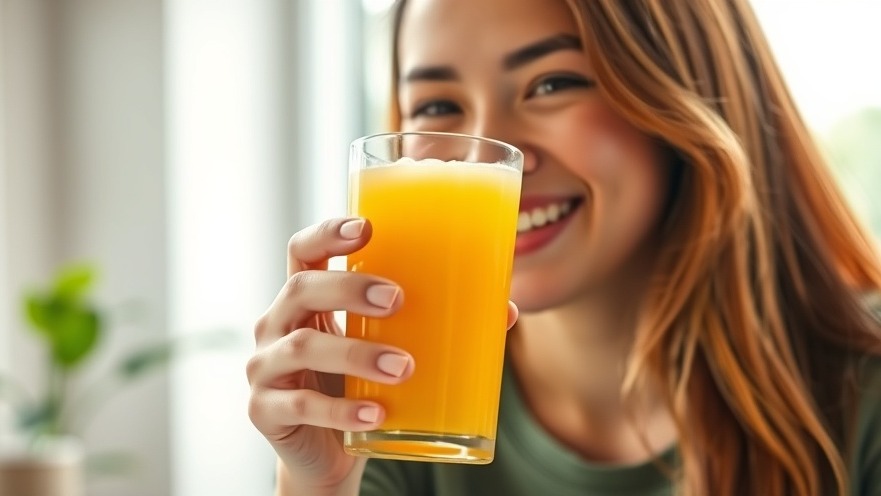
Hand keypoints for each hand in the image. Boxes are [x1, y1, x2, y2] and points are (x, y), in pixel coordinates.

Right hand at [246, 217, 518, 491]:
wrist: (327, 454)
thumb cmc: (358, 385)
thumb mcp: (386, 347)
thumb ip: (432, 324)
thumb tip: (506, 310)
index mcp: (305, 298)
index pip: (303, 250)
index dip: (328, 233)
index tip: (366, 227)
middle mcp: (277, 324)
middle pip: (301, 288)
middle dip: (349, 288)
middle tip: (398, 299)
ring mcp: (265, 368)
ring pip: (302, 346)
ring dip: (356, 352)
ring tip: (403, 366)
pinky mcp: (265, 411)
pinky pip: (299, 406)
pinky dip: (341, 410)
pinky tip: (376, 413)